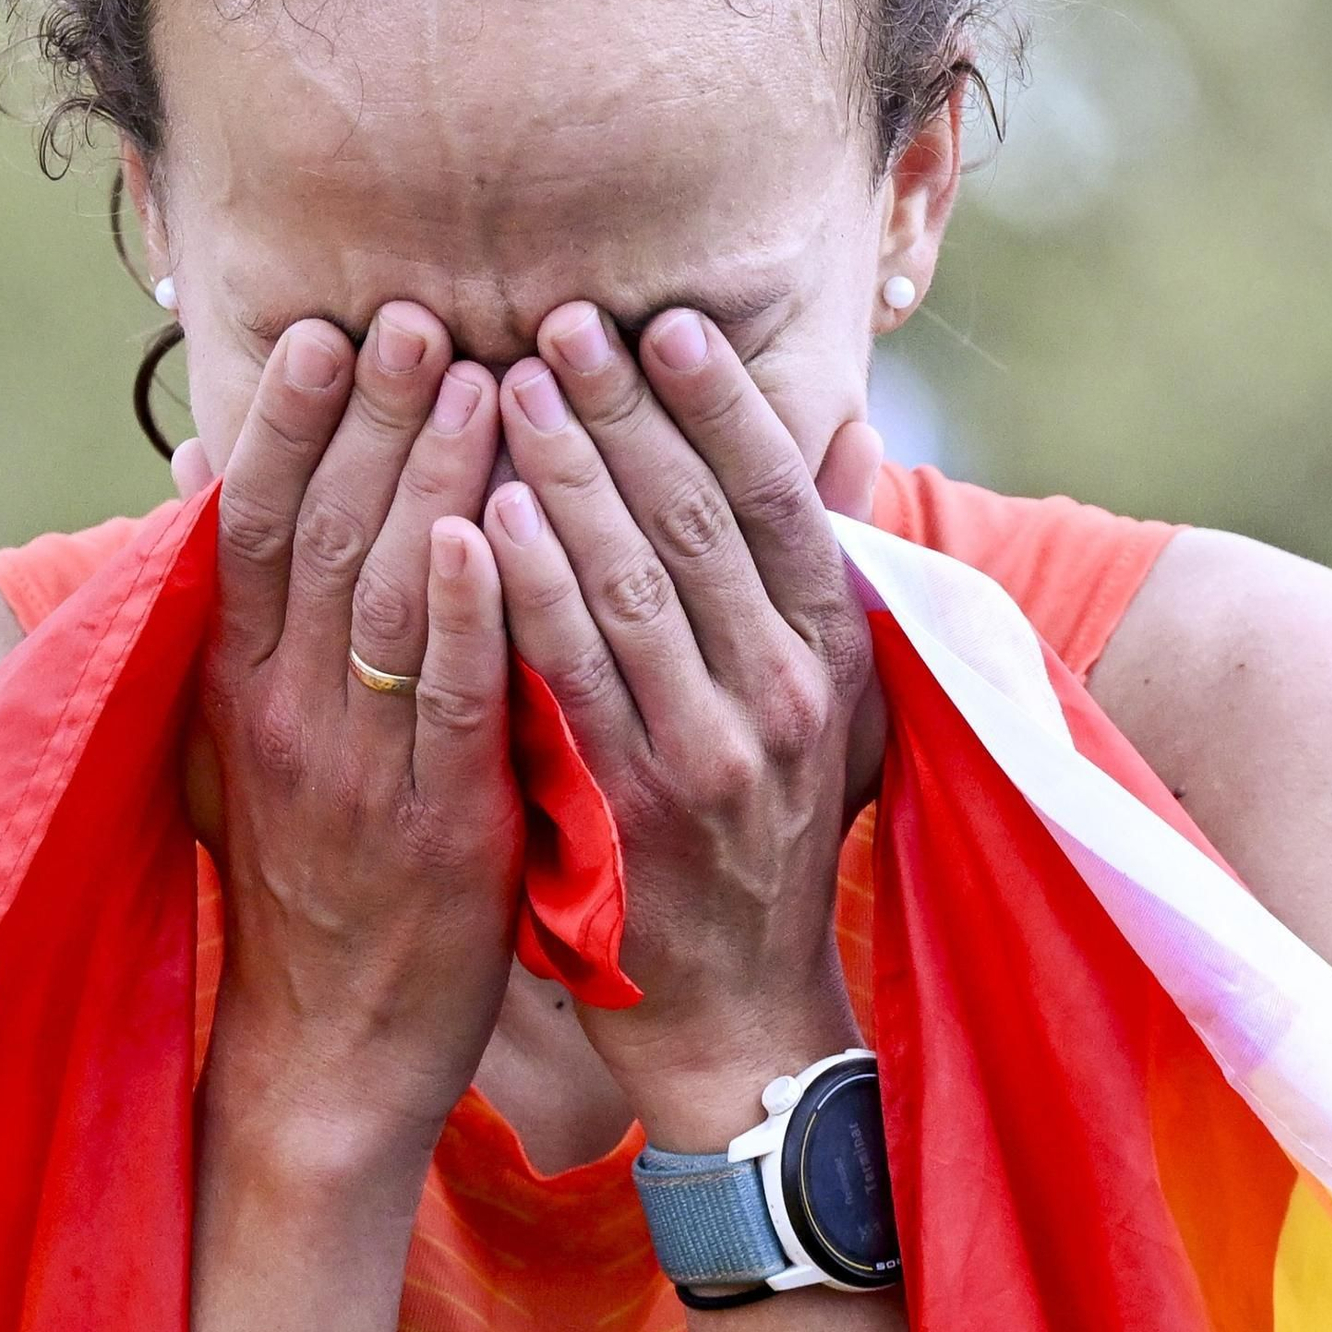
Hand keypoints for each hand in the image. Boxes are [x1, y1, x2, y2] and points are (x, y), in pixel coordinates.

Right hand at [186, 303, 523, 1172]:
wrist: (328, 1045)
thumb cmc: (299, 871)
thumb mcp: (234, 735)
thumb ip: (231, 606)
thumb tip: (191, 462)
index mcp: (237, 684)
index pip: (252, 524)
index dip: (289, 424)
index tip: (330, 330)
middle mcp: (283, 713)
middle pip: (321, 536)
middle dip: (372, 421)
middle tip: (417, 317)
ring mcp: (357, 770)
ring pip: (385, 598)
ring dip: (429, 482)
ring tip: (478, 378)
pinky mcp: (436, 829)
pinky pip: (446, 703)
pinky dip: (462, 613)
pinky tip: (484, 532)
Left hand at [483, 302, 883, 1150]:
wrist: (737, 1009)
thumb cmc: (774, 829)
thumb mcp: (839, 701)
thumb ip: (833, 564)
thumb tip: (850, 428)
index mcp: (833, 653)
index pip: (777, 500)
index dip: (723, 405)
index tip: (665, 322)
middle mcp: (783, 695)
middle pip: (695, 521)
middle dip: (624, 414)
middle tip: (557, 324)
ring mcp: (705, 753)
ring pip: (630, 584)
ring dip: (566, 476)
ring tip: (506, 386)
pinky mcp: (624, 807)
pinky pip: (568, 675)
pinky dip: (525, 589)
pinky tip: (480, 516)